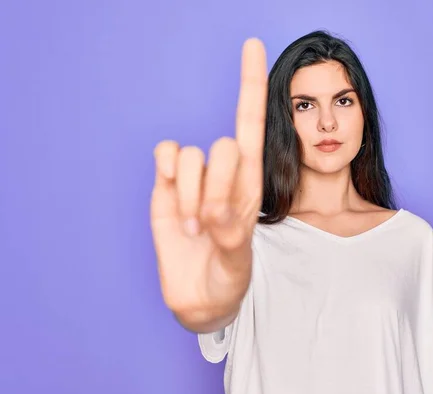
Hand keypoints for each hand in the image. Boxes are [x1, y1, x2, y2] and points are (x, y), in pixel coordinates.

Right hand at [150, 38, 266, 319]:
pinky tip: (172, 197)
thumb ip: (231, 236)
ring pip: (191, 155)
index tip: (252, 45)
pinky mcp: (166, 185)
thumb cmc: (228, 275)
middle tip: (210, 223)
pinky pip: (166, 154)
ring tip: (194, 227)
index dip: (252, 85)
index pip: (253, 126)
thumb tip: (216, 210)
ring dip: (190, 197)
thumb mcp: (237, 262)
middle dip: (216, 189)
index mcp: (250, 183)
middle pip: (223, 146)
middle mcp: (223, 173)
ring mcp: (193, 178)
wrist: (199, 296)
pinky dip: (168, 172)